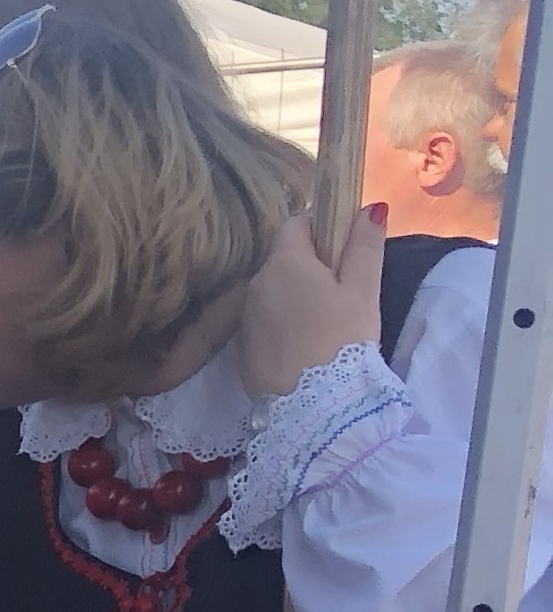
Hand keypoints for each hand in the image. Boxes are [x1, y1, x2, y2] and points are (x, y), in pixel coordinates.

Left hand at [239, 200, 390, 400]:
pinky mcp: (242, 346)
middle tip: (342, 288)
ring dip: (295, 294)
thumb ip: (365, 246)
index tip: (342, 246)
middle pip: (282, 259)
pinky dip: (282, 321)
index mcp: (283, 263)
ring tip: (326, 319)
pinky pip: (264, 320)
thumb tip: (369, 208)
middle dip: (310, 264)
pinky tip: (305, 342)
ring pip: (272, 291)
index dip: (320, 227)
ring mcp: (244, 317)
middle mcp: (254, 284)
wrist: (312, 404)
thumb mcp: (363, 290)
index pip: (294, 224)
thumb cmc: (343, 340)